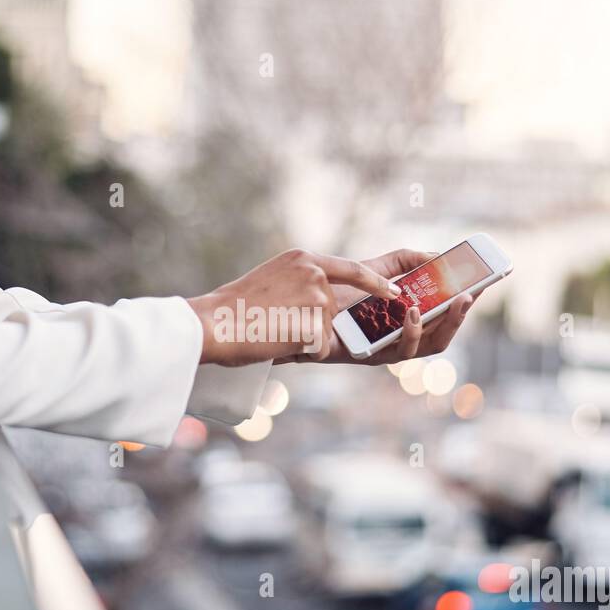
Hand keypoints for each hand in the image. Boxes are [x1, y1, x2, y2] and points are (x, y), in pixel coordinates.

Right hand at [186, 249, 401, 365]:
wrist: (216, 322)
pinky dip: (299, 350)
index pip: (351, 269)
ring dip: (301, 336)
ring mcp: (316, 299)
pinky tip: (276, 340)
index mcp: (303, 259)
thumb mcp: (270, 278)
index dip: (375, 283)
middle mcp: (314, 274)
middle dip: (310, 323)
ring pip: (323, 330)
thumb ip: (298, 281)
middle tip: (276, 322)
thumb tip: (317, 298)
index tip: (393, 292)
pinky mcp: (314, 325)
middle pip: (331, 308)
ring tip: (270, 329)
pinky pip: (317, 347)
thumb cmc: (233, 307)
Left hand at [275, 248, 476, 365]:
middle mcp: (399, 337)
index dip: (464, 301)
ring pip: (427, 346)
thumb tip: (437, 255)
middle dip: (460, 315)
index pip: (443, 313)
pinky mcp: (368, 356)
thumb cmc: (330, 290)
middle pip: (442, 334)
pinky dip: (410, 331)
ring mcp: (385, 349)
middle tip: (472, 294)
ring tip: (450, 302)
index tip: (484, 282)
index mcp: (405, 318)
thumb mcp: (371, 268)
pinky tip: (411, 311)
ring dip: (443, 325)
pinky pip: (397, 351)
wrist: (293, 306)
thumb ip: (403, 262)